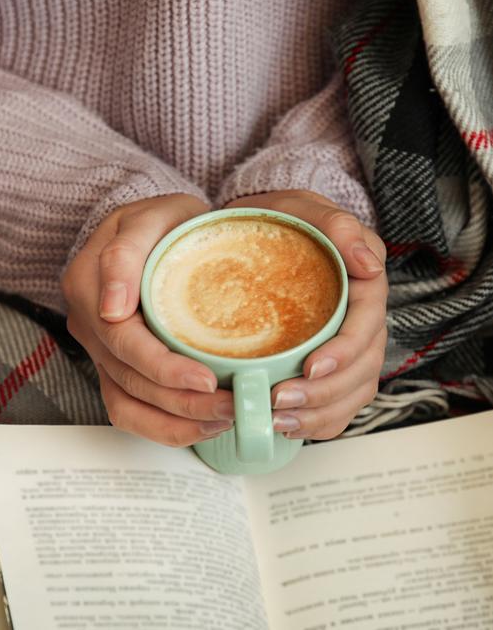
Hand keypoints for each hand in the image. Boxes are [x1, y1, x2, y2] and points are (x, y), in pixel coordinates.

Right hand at [62, 194, 234, 445]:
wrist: (154, 230)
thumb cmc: (160, 221)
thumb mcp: (150, 217)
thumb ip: (126, 254)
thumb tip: (112, 308)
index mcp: (89, 286)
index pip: (123, 341)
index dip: (164, 367)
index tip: (206, 379)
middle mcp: (90, 324)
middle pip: (130, 379)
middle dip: (182, 401)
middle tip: (231, 405)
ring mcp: (102, 349)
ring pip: (129, 403)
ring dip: (176, 420)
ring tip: (223, 418)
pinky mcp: (117, 365)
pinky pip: (130, 409)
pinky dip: (164, 425)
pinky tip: (202, 424)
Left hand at [225, 190, 387, 439]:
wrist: (268, 233)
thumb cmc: (287, 221)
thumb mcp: (306, 210)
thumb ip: (339, 228)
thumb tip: (369, 264)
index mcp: (364, 285)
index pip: (367, 324)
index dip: (345, 351)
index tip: (312, 366)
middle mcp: (362, 319)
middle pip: (363, 368)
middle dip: (325, 392)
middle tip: (279, 400)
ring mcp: (348, 345)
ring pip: (354, 393)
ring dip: (319, 413)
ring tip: (278, 421)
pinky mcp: (331, 363)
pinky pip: (339, 403)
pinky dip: (318, 422)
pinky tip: (288, 426)